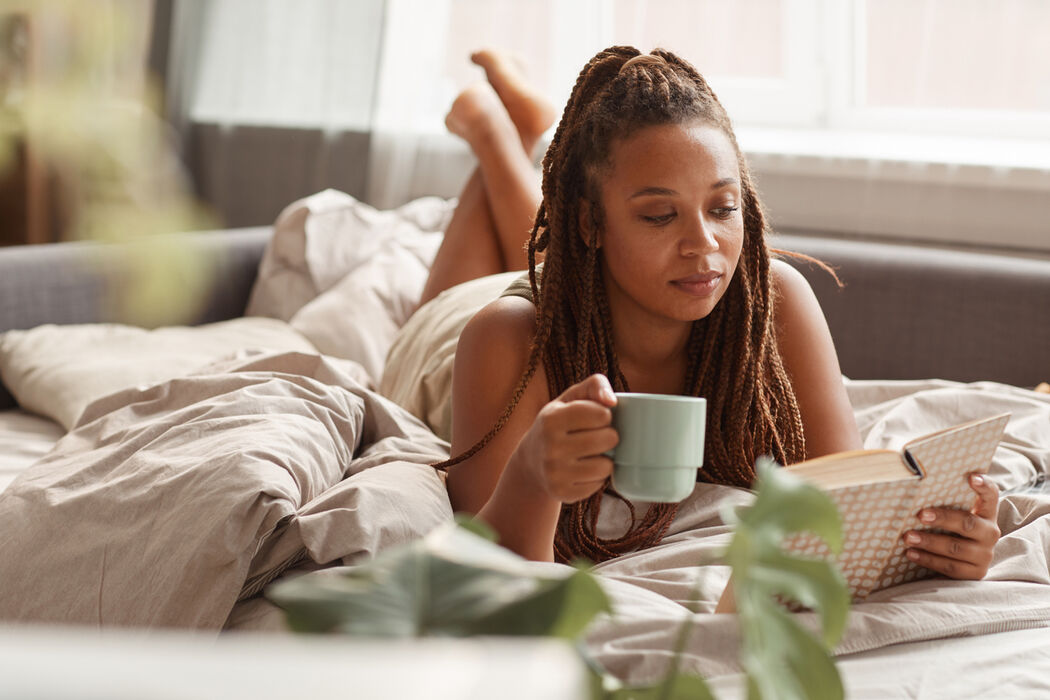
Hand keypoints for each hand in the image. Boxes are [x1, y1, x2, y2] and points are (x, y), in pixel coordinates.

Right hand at [512, 373, 618, 503]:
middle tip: (599, 437)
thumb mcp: (570, 398)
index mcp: (551, 419)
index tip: (596, 418)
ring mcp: (555, 473)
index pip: (601, 414)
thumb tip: (612, 401)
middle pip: (608, 439)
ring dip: (606, 459)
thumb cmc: (559, 424)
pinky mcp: (562, 493)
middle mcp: (550, 447)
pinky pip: (598, 485)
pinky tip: (585, 470)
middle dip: (610, 436)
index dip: (605, 415)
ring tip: (594, 454)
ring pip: (606, 466)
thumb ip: (595, 385)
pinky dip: (597, 477)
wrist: (531, 463)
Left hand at [902, 473, 1000, 578]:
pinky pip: (950, 567)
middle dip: (943, 518)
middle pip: (968, 523)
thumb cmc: (951, 527)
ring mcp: (984, 554)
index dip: (984, 486)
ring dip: (930, 542)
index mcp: (986, 512)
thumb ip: (943, 498)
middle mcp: (990, 532)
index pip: (991, 495)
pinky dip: (929, 560)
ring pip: (956, 548)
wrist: (962, 561)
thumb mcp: (953, 511)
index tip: (971, 477)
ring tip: (908, 537)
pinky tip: (911, 553)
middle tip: (920, 515)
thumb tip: (912, 478)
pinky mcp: (975, 573)